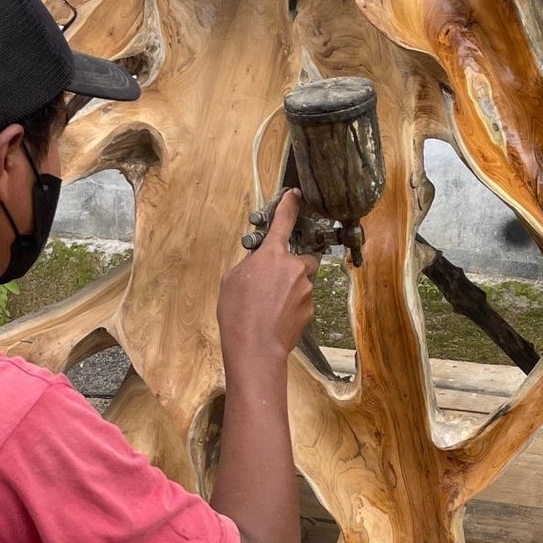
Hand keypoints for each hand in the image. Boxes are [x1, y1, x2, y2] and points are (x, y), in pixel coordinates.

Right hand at [219, 189, 318, 368]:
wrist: (256, 348)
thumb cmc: (238, 313)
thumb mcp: (232, 280)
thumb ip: (249, 264)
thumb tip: (258, 262)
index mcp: (272, 255)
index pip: (284, 222)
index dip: (290, 206)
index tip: (296, 195)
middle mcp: (294, 268)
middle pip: (302, 257)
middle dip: (293, 264)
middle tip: (275, 278)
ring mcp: (305, 289)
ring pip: (302, 281)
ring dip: (291, 287)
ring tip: (270, 305)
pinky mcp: (310, 309)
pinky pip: (303, 300)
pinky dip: (292, 305)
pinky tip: (276, 317)